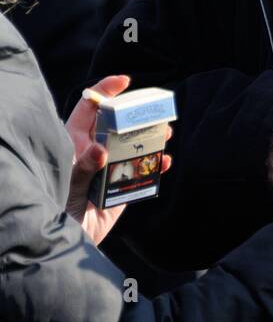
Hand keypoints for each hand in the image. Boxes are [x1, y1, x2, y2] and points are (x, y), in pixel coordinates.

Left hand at [65, 75, 172, 244]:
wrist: (69, 239)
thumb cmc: (59, 206)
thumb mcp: (67, 183)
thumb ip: (83, 166)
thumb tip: (100, 149)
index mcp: (76, 142)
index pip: (89, 108)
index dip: (105, 91)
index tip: (125, 81)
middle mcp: (94, 151)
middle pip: (118, 124)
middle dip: (137, 114)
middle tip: (155, 110)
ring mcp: (110, 168)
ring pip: (133, 145)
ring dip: (151, 137)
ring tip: (165, 132)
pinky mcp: (123, 187)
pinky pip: (142, 172)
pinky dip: (155, 165)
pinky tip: (164, 161)